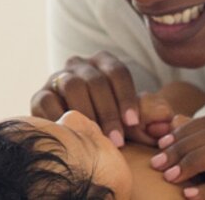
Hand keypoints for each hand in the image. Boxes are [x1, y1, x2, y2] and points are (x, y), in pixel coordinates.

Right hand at [31, 52, 146, 146]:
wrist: (72, 132)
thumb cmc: (108, 123)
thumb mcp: (128, 121)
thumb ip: (146, 123)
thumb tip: (165, 125)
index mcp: (104, 63)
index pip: (118, 72)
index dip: (126, 97)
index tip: (133, 123)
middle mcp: (79, 65)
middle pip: (95, 80)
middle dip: (108, 111)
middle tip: (117, 140)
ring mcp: (58, 78)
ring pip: (73, 85)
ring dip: (87, 113)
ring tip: (96, 138)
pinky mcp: (40, 96)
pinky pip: (48, 101)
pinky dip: (61, 118)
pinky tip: (72, 134)